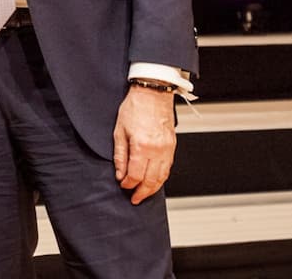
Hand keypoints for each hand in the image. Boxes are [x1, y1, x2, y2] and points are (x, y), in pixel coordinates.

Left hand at [112, 83, 175, 204]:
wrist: (153, 93)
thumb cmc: (135, 107)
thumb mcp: (119, 131)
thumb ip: (120, 155)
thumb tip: (119, 174)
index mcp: (142, 146)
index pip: (135, 175)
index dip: (128, 184)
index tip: (123, 185)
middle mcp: (157, 150)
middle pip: (151, 180)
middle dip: (141, 192)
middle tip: (135, 199)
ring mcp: (167, 149)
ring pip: (162, 177)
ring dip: (153, 188)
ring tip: (144, 194)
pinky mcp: (172, 146)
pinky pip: (168, 168)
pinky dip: (161, 178)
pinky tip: (155, 181)